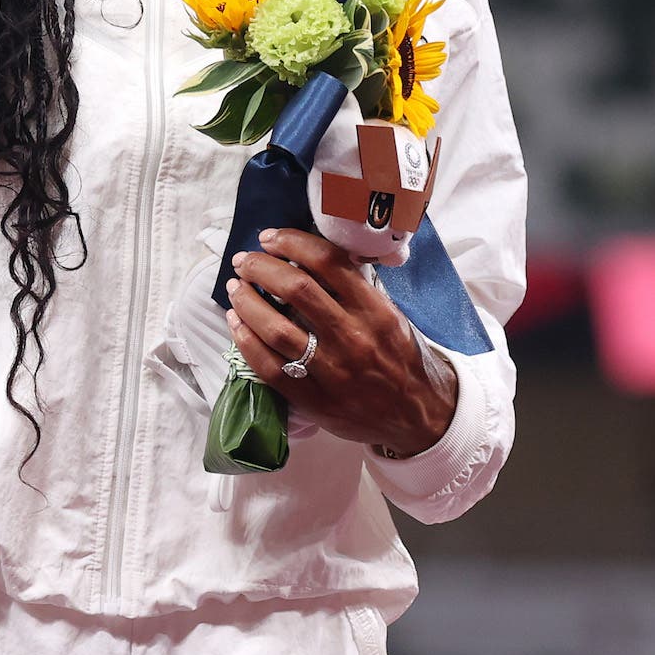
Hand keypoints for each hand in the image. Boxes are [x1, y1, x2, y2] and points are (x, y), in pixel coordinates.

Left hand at [225, 227, 458, 458]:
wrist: (419, 415)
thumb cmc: (401, 357)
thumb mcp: (391, 315)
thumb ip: (356, 289)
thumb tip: (308, 257)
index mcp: (375, 310)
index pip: (328, 262)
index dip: (292, 243)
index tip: (270, 238)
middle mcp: (354, 337)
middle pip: (296, 289)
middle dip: (261, 267)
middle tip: (245, 261)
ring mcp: (333, 372)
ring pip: (277, 329)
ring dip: (248, 303)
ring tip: (235, 288)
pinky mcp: (316, 401)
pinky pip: (272, 369)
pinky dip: (247, 343)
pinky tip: (237, 324)